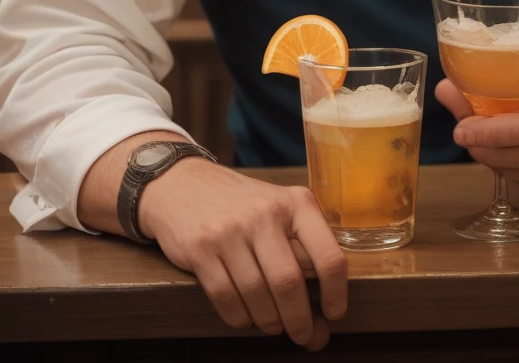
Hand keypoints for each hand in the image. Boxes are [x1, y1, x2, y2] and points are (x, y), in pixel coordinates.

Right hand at [138, 160, 346, 350]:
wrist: (183, 183)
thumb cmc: (243, 204)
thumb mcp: (280, 206)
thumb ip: (303, 244)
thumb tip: (326, 307)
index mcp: (295, 202)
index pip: (327, 255)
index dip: (335, 293)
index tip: (334, 314)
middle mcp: (264, 214)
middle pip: (289, 283)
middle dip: (299, 320)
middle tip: (302, 335)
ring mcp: (230, 230)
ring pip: (257, 295)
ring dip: (269, 321)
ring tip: (273, 325)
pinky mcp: (200, 248)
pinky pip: (225, 298)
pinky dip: (239, 317)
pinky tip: (245, 317)